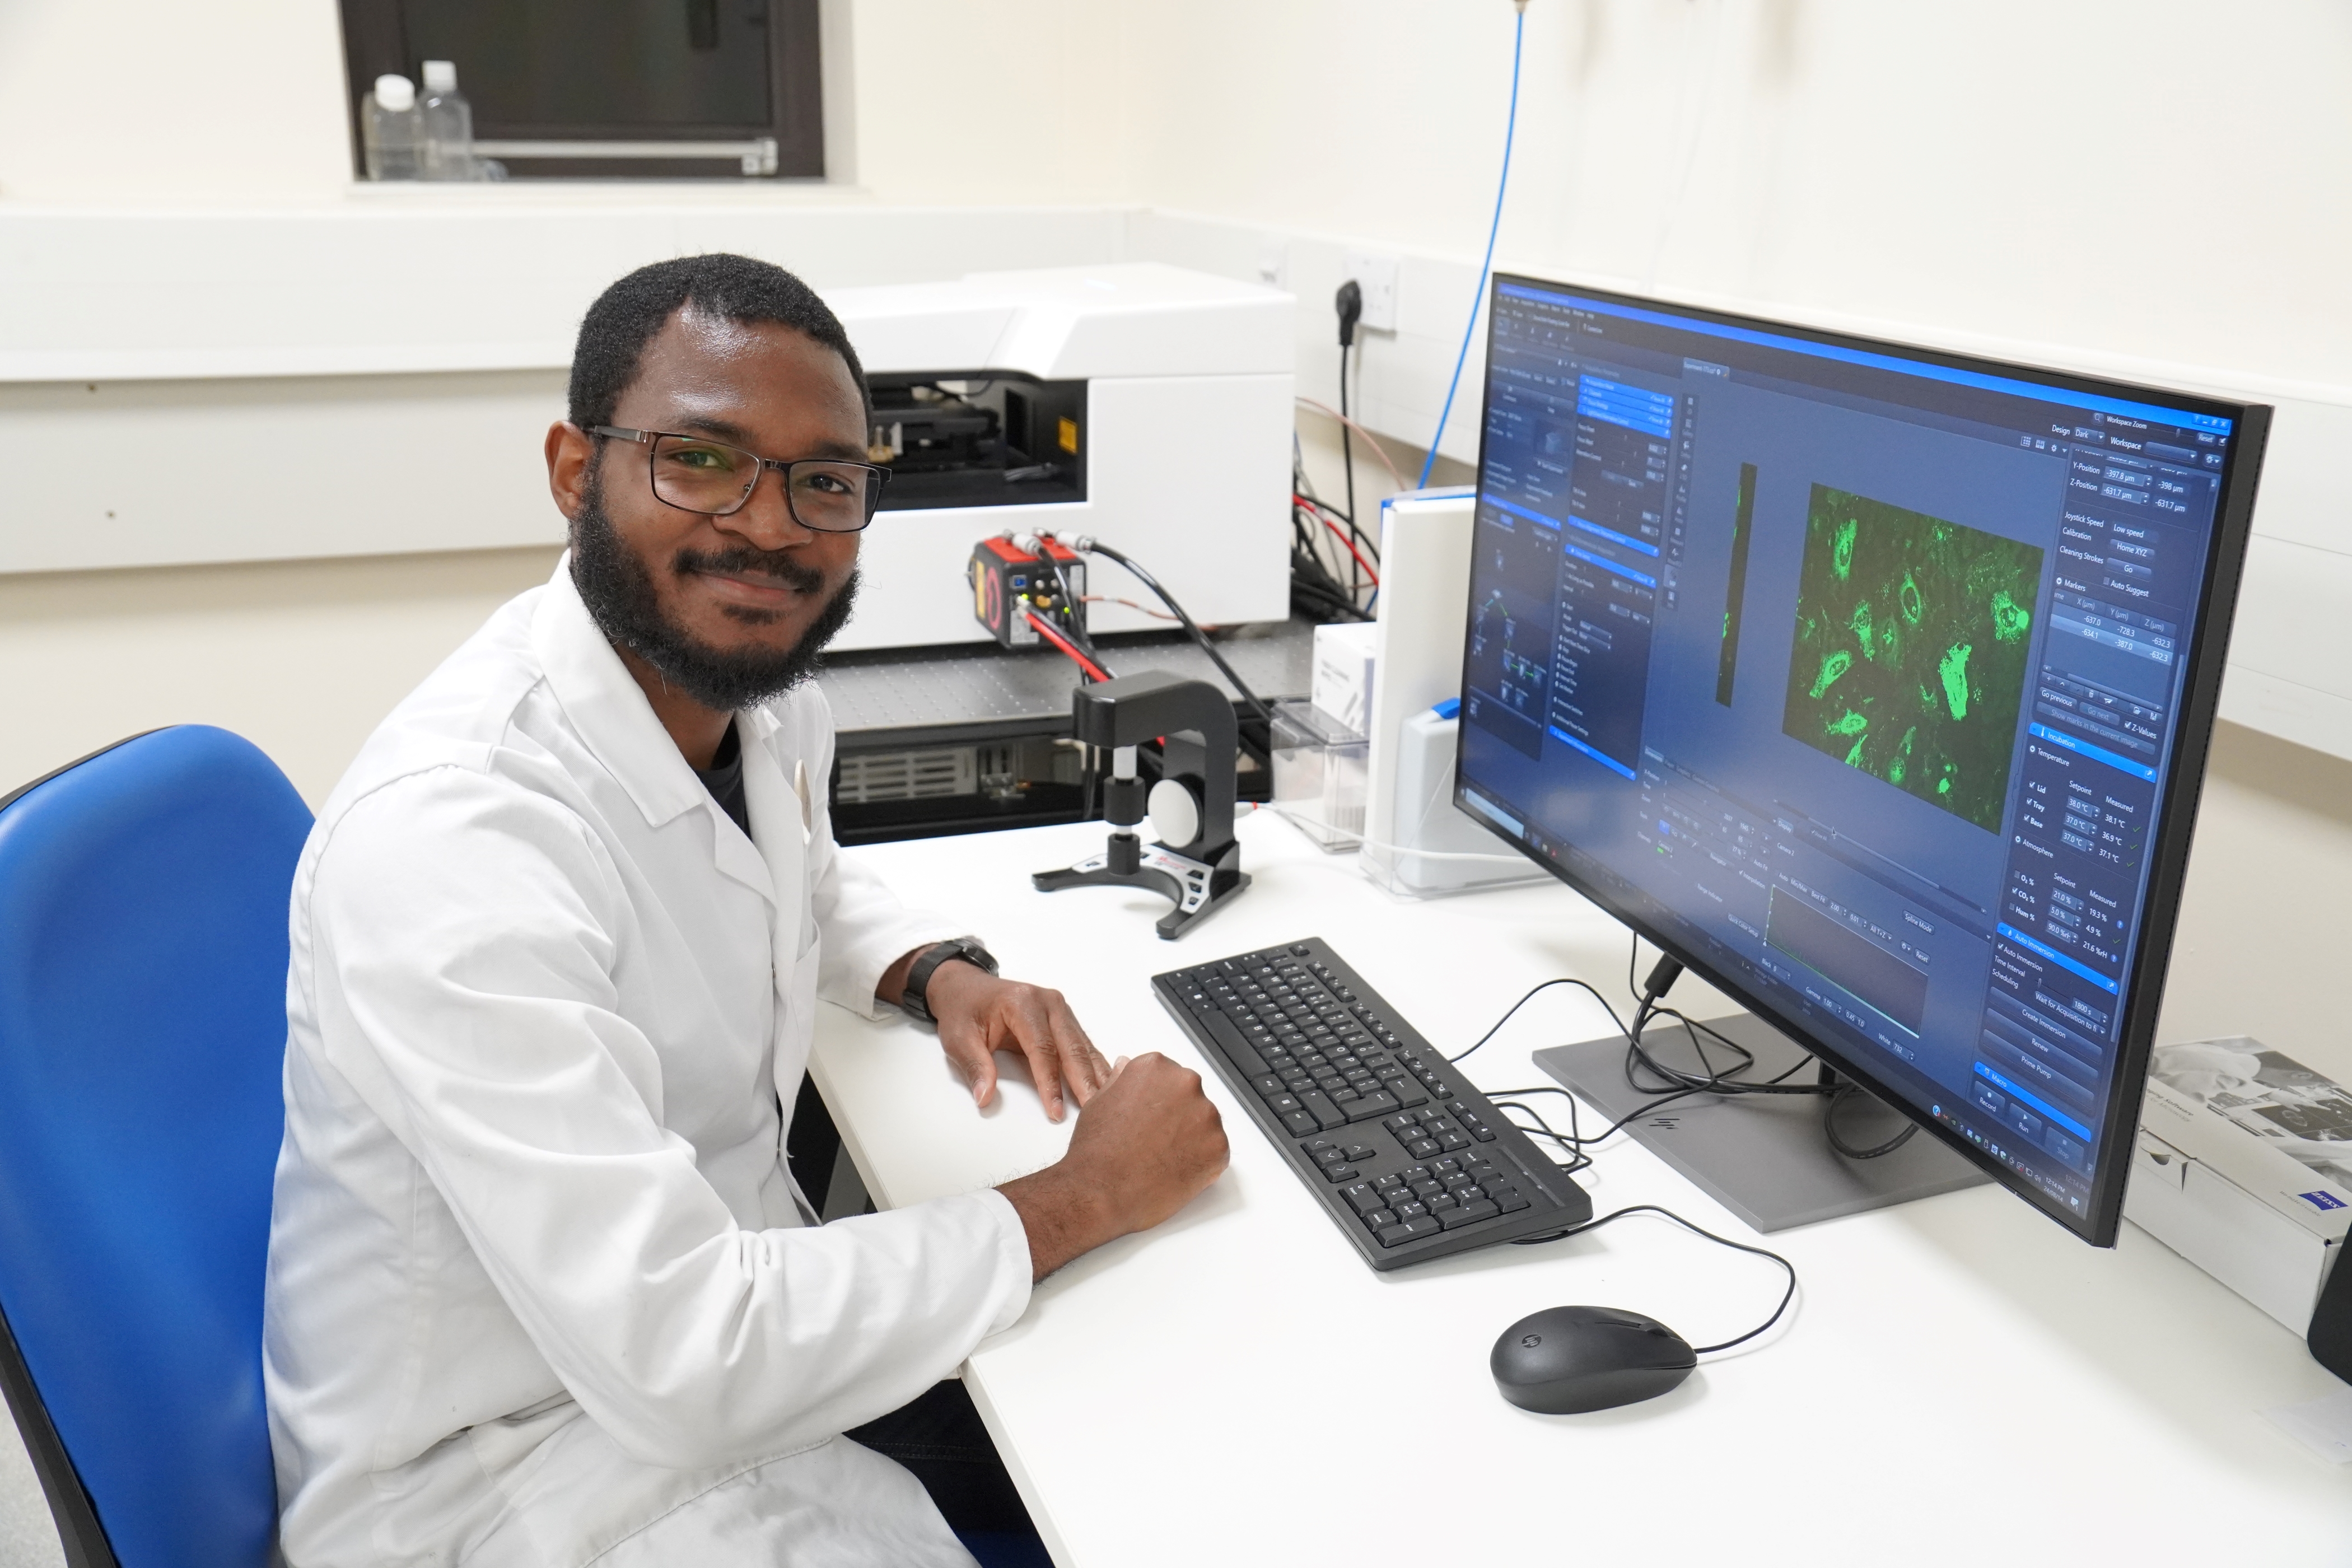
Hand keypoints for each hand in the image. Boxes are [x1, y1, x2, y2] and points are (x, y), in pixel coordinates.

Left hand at [924, 961, 1110, 1123]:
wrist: (966, 988)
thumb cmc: (963, 1011)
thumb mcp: (958, 1038)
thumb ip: (975, 1067)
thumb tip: (985, 1097)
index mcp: (1022, 1002)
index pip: (1042, 1048)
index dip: (1050, 1082)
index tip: (1055, 1110)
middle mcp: (1048, 1002)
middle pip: (1071, 1047)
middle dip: (1083, 1081)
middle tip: (1093, 1110)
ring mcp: (1059, 1009)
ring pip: (1083, 1046)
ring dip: (1095, 1075)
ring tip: (1107, 1102)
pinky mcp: (1064, 1018)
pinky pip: (1083, 1044)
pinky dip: (1095, 1065)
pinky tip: (1108, 1083)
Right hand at [998, 1053, 1228, 1280]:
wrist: (1101, 1192)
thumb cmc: (1096, 1151)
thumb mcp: (1100, 1101)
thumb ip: (1121, 1079)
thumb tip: (1126, 1066)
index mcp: (1156, 1067)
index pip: (1169, 1076)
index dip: (1159, 1101)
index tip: (1150, 1118)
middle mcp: (1185, 1083)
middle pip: (1190, 1097)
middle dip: (1178, 1117)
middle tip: (1155, 1142)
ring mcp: (1206, 1115)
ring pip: (1206, 1124)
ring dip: (1191, 1139)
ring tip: (1162, 1159)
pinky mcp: (1220, 1147)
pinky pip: (1217, 1152)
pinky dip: (1202, 1163)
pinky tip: (1175, 1172)